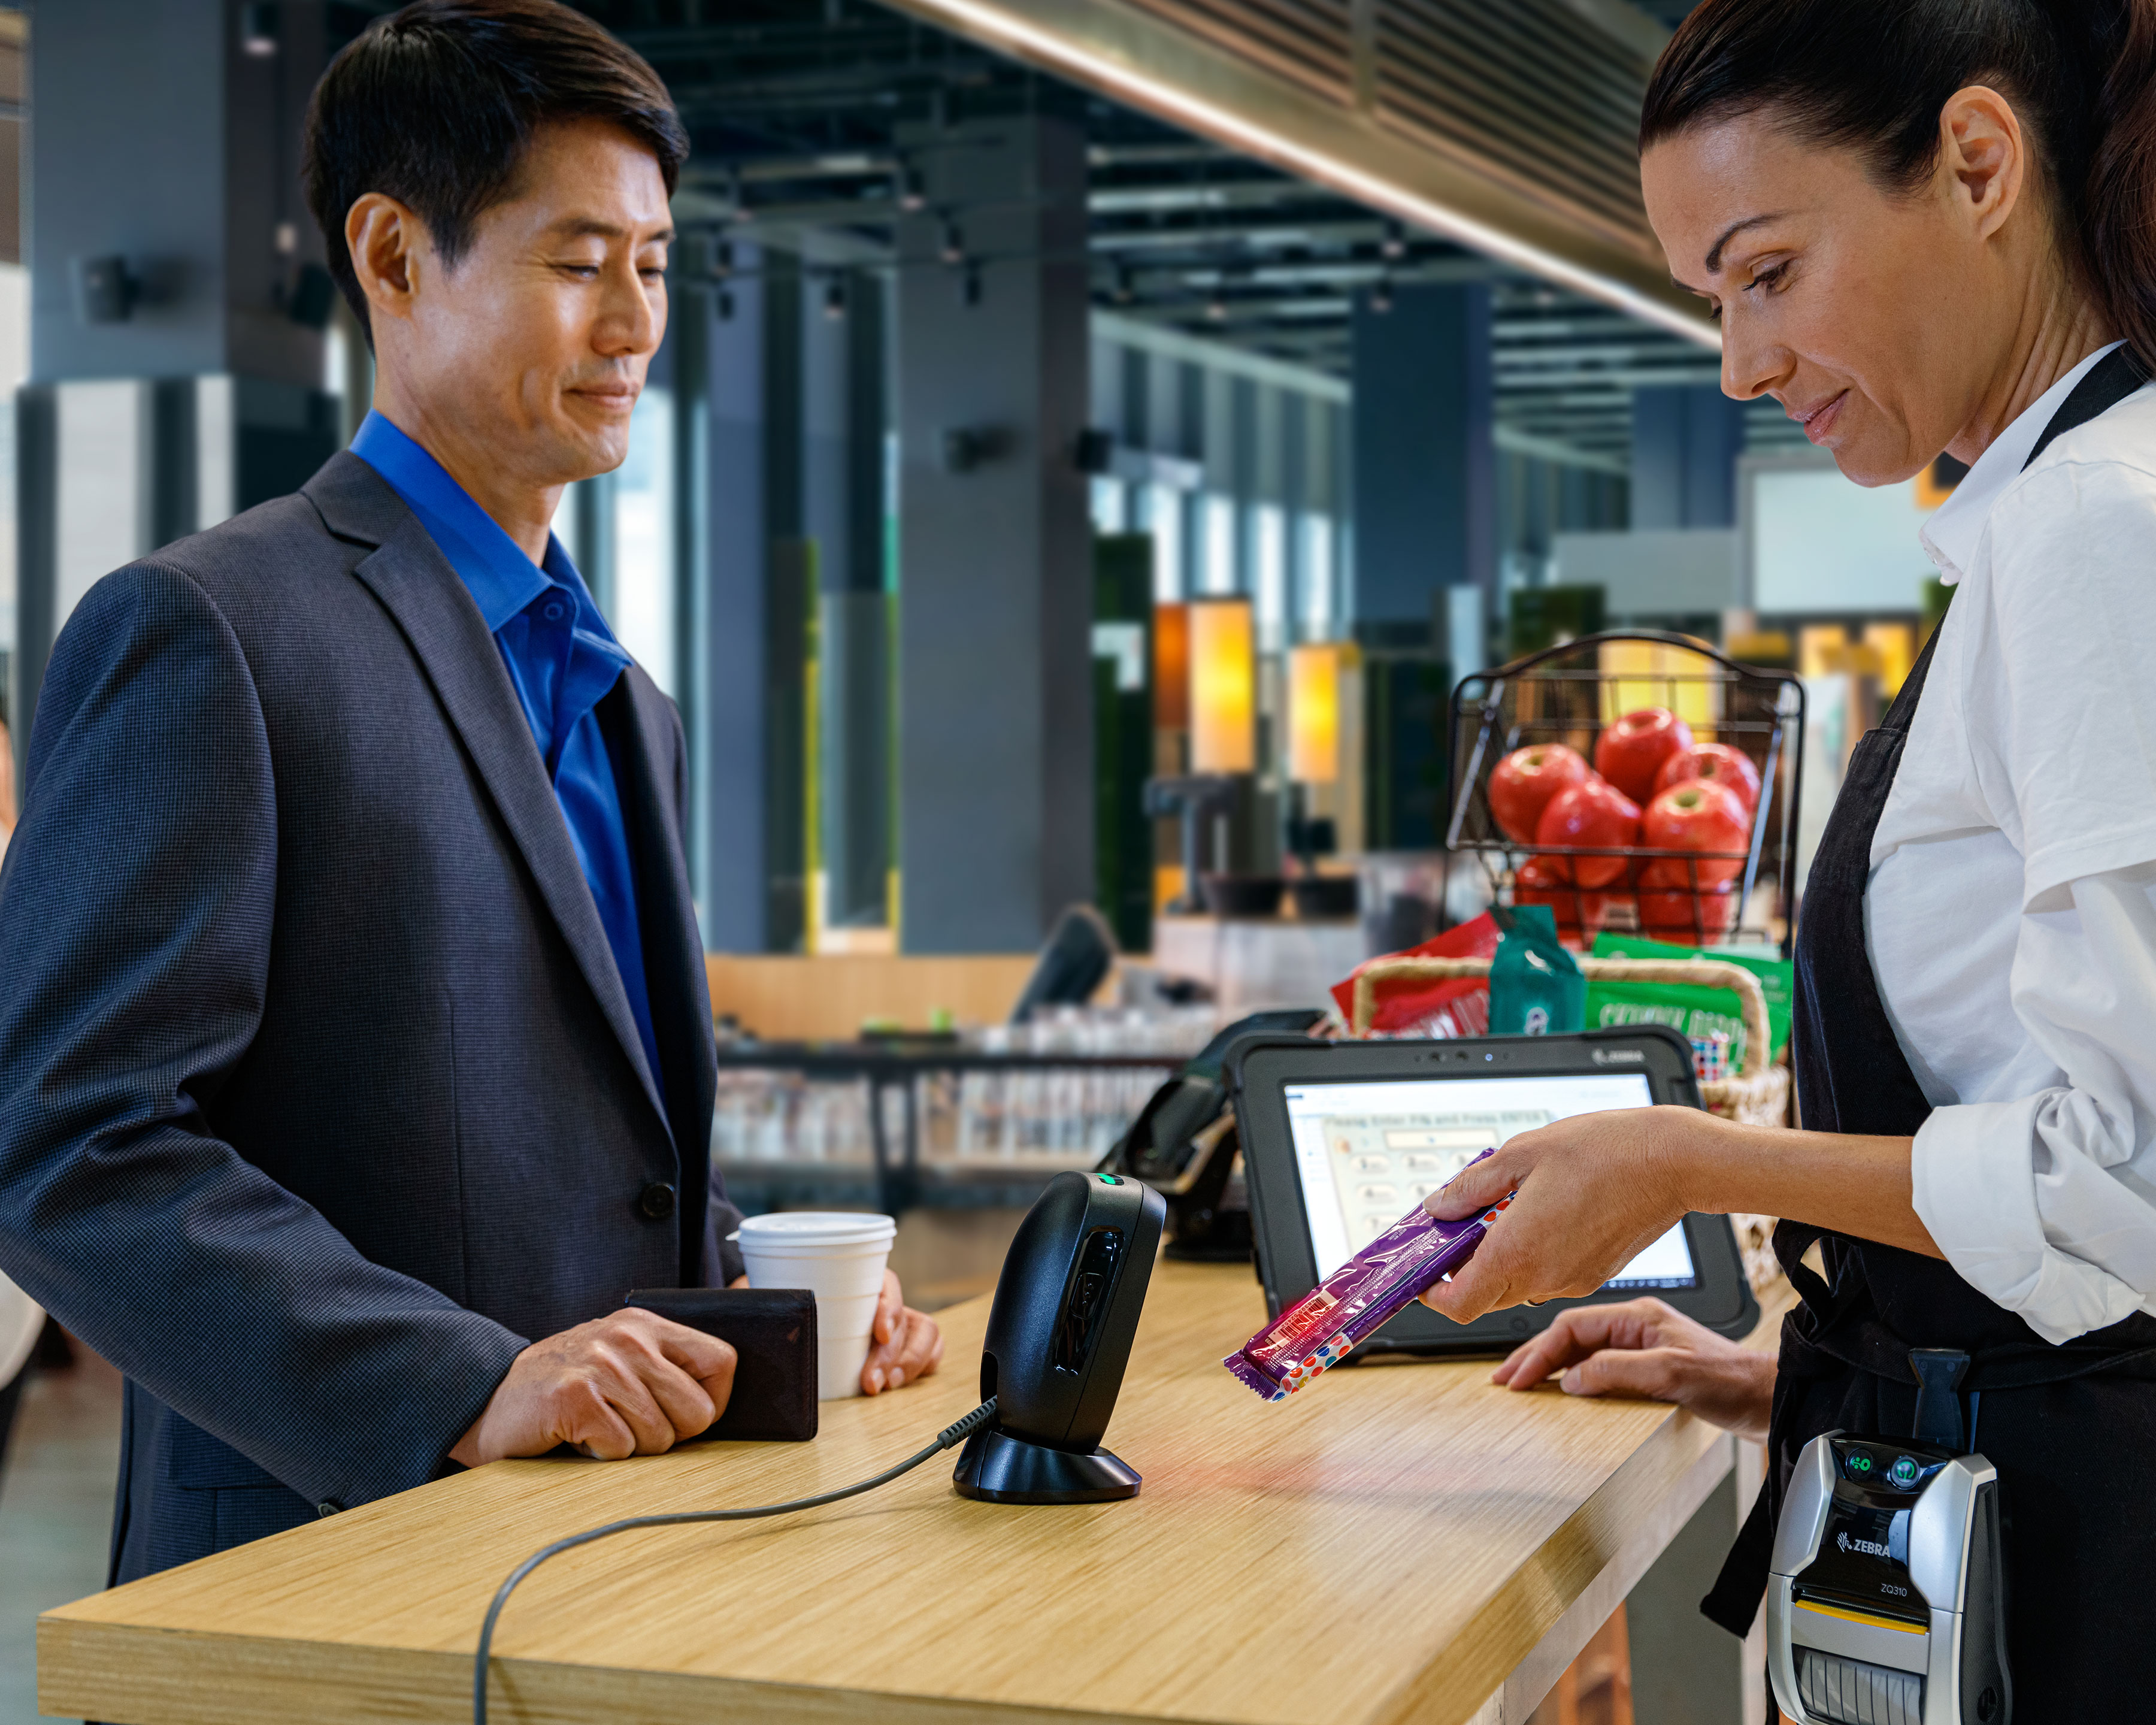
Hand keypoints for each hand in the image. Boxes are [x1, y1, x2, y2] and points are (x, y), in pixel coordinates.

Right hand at [449, 1309, 735, 1465]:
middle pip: (697, 1412)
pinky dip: (602, 1455)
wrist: (491, 1400)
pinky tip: (578, 1435)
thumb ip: (667, 1370)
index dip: (713, 1402)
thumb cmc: (569, 1388)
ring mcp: (600, 1365)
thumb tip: (720, 1407)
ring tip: (600, 1426)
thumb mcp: (622, 1361)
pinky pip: (621, 1448)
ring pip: (660, 1437)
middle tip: (631, 1426)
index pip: (722, 1361)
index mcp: (646, 1325)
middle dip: (671, 1435)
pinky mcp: (575, 1398)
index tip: (686, 1417)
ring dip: (631, 1447)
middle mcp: (627, 1337)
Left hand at [726, 1269, 943, 1394]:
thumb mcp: (774, 1295)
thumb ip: (765, 1294)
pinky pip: (929, 1352)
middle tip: (871, 1383)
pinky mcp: (903, 1347)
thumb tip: (746, 1295)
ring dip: (908, 1363)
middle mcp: (882, 1299)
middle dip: (893, 1354)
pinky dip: (921, 1367)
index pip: (886, 1285)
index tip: (877, 1333)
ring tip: (883, 1387)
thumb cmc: (784, 1300)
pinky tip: (897, 1384)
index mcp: (858, 1278)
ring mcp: (897, 1324)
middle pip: (907, 1319)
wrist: (788, 1319)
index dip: (888, 1308)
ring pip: (925, 1334)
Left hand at [1419, 1104, 1707, 1323]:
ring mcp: (1572, 1280)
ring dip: (1500, 1258)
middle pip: (1484, 1296)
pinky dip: (1532, 1255)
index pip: (1458, 1303)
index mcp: (1517, 1251)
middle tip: (1462, 1224)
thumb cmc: (1601, 1151)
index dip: (1433, 1293)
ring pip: (1517, 1286)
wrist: (1671, 1162)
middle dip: (1464, 1268)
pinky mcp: (1595, 1275)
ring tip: (1506, 1207)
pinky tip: (1542, 1213)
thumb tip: (1438, 1208)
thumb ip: (1471, 1188)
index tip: (1425, 1269)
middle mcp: (1544, 1277)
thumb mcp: (1519, 1155)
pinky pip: (1548, 1276)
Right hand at [1487, 1297, 1774, 1440]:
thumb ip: (1617, 1371)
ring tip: (1521, 1384)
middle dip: (1533, 1356)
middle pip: (1570, 1336)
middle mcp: (1636, 1328)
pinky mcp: (1649, 1369)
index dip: (1539, 1350)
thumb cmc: (1732, 1382)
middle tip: (1504, 1379)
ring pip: (1581, 1351)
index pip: (1572, 1326)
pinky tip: (1561, 1392)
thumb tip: (1571, 1377)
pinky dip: (1572, 1379)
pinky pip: (1598, 1369)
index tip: (1517, 1376)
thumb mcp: (1671, 1374)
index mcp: (1638, 1317)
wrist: (1769, 1400)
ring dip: (1549, 1367)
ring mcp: (1641, 1348)